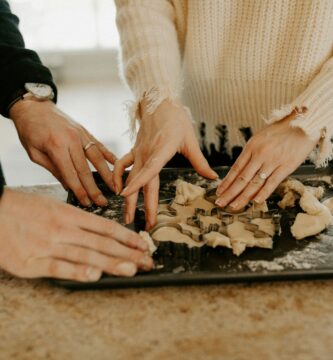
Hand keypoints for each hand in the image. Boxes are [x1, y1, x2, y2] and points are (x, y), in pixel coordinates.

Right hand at [0, 188, 152, 280]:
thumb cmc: (23, 208)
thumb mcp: (53, 206)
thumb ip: (76, 219)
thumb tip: (99, 231)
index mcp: (69, 214)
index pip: (105, 227)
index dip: (127, 237)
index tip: (142, 244)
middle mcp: (63, 229)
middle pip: (102, 242)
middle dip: (128, 252)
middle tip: (147, 260)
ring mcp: (49, 245)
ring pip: (86, 254)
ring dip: (111, 263)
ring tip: (132, 268)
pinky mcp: (31, 261)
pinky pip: (58, 267)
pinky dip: (77, 271)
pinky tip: (94, 276)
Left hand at [10, 100, 115, 206]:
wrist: (34, 106)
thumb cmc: (30, 130)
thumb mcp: (34, 153)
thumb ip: (53, 169)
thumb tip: (68, 185)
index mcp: (56, 146)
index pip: (71, 174)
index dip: (79, 190)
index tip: (86, 202)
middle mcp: (71, 140)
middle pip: (86, 169)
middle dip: (94, 188)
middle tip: (103, 202)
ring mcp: (80, 134)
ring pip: (97, 158)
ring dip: (107, 174)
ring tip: (115, 187)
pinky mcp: (85, 131)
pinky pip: (99, 145)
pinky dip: (109, 155)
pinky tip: (117, 165)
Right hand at [113, 99, 217, 228]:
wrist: (158, 101)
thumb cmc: (176, 119)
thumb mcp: (190, 140)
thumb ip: (200, 161)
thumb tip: (213, 178)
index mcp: (162, 150)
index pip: (149, 169)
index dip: (138, 183)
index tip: (127, 195)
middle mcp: (147, 153)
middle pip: (140, 181)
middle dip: (139, 204)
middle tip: (139, 224)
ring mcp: (138, 152)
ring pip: (129, 177)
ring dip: (127, 196)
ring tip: (127, 214)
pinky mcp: (135, 150)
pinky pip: (122, 165)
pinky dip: (117, 177)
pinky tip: (117, 189)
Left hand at [215, 112, 318, 210]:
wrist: (304, 123)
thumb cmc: (280, 130)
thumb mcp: (260, 138)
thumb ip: (250, 154)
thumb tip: (241, 170)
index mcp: (251, 147)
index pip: (235, 169)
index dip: (226, 183)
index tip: (218, 192)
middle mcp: (259, 155)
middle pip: (241, 178)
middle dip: (229, 193)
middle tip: (219, 203)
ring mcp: (273, 161)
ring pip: (254, 183)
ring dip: (242, 197)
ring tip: (233, 207)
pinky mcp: (286, 166)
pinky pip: (273, 182)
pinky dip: (263, 193)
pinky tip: (255, 202)